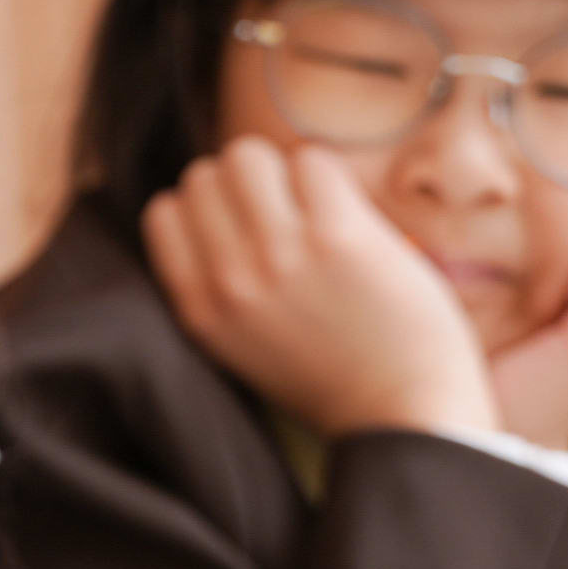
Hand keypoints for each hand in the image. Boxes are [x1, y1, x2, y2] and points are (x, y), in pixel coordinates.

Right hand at [143, 138, 500, 440]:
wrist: (404, 412)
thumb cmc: (331, 375)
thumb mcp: (241, 341)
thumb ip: (217, 282)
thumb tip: (217, 203)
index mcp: (200, 308)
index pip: (163, 213)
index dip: (205, 210)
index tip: (240, 230)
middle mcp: (229, 278)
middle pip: (204, 175)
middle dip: (242, 188)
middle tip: (283, 220)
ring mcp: (281, 253)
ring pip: (248, 156)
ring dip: (282, 174)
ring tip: (312, 211)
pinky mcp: (337, 234)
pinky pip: (311, 161)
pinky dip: (328, 179)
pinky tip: (347, 216)